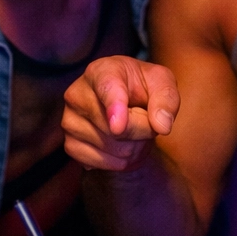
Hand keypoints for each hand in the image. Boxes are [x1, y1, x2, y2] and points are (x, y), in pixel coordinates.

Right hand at [62, 56, 180, 170]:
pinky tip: (122, 144)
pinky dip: (120, 161)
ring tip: (133, 130)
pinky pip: (103, 163)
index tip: (118, 126)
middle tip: (145, 118)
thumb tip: (162, 125)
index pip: (107, 89)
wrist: (124, 102)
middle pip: (117, 129)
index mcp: (101, 71)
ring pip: (113, 148)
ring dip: (134, 147)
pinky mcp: (70, 145)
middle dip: (143, 130)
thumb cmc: (142, 87)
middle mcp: (77, 95)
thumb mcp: (162, 82)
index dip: (114, 108)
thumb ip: (166, 99)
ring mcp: (69, 121)